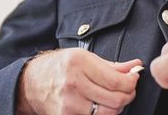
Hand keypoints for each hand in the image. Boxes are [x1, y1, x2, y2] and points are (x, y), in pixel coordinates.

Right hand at [17, 48, 141, 114]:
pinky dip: (104, 114)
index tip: (134, 79)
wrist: (32, 82)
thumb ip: (113, 65)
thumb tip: (136, 67)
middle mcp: (74, 84)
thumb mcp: (85, 57)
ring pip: (108, 113)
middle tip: (128, 90)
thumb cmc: (61, 66)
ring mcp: (69, 104)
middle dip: (128, 95)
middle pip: (115, 100)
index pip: (117, 81)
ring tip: (115, 97)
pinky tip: (102, 105)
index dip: (131, 83)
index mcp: (80, 64)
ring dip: (117, 107)